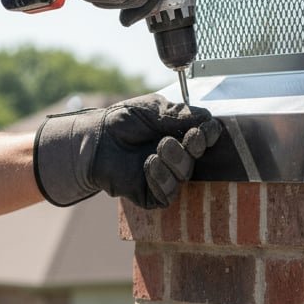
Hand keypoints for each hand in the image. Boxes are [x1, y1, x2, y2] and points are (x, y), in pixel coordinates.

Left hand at [33, 95, 221, 207]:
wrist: (94, 139)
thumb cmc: (122, 121)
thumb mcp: (152, 109)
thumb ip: (178, 114)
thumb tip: (207, 118)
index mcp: (179, 136)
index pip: (203, 139)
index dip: (209, 135)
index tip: (208, 128)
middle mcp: (175, 158)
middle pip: (198, 159)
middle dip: (196, 147)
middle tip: (190, 138)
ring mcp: (164, 177)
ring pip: (183, 176)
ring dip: (176, 160)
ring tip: (160, 147)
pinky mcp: (150, 195)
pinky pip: (166, 194)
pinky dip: (161, 177)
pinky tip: (149, 163)